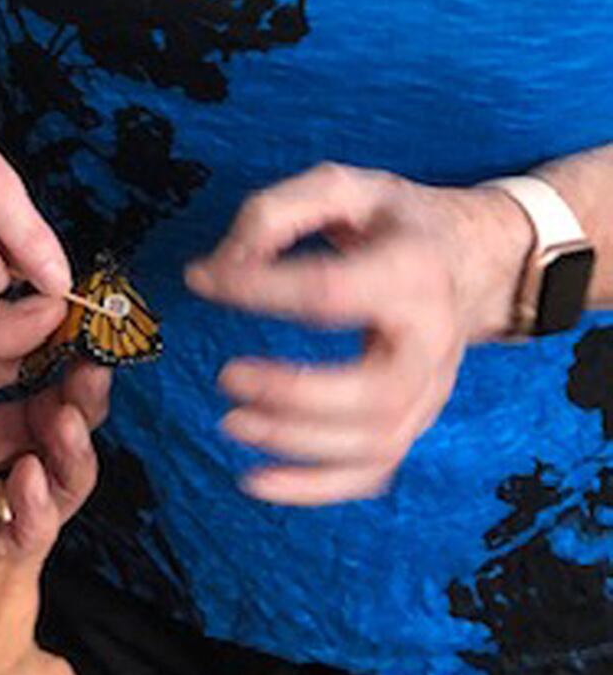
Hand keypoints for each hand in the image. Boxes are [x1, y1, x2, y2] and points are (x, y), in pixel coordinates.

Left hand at [0, 294, 107, 563]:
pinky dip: (33, 508)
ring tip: (72, 418)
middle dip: (74, 400)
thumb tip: (42, 297)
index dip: (56, 346)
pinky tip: (33, 474)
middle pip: (35, 421)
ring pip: (32, 477)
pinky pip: (1, 532)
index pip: (15, 359)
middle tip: (92, 378)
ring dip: (67, 451)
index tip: (92, 328)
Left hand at [185, 160, 530, 504]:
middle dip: (293, 394)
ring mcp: (430, 390)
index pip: (331, 292)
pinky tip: (256, 481)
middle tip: (225, 376)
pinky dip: (315, 488)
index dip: (259, 289)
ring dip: (296, 444)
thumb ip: (275, 213)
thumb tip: (219, 267)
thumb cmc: (392, 219)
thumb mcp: (342, 186)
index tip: (202, 280)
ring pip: (374, 444)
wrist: (471, 259)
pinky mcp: (416, 420)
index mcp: (411, 270)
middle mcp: (431, 340)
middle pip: (372, 393)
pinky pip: (373, 472)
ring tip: (231, 421)